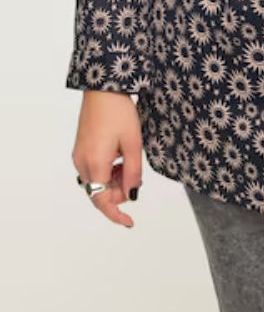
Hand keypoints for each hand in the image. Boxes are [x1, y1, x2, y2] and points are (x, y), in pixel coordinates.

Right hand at [71, 91, 143, 227]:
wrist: (103, 88)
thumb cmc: (119, 112)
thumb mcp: (133, 144)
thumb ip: (133, 172)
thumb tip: (132, 195)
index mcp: (95, 163)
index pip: (103, 201)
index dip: (116, 215)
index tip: (130, 222)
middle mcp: (82, 163)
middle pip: (99, 193)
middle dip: (119, 192)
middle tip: (136, 178)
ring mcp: (79, 155)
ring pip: (96, 182)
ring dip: (113, 181)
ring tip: (129, 162)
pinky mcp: (80, 148)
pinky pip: (93, 170)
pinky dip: (107, 171)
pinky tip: (119, 158)